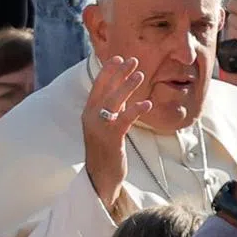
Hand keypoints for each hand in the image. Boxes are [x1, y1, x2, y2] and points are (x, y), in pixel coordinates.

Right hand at [82, 57, 152, 213]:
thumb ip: (111, 111)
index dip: (107, 71)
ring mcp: (99, 128)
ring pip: (113, 101)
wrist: (99, 178)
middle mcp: (90, 118)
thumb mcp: (106, 127)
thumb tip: (123, 95)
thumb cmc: (105, 152)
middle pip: (105, 90)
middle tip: (133, 60)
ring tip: (140, 75)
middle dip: (119, 73)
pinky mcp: (110, 139)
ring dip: (127, 86)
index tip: (118, 58)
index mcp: (88, 113)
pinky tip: (147, 103)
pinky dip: (135, 110)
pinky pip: (123, 120)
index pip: (97, 87)